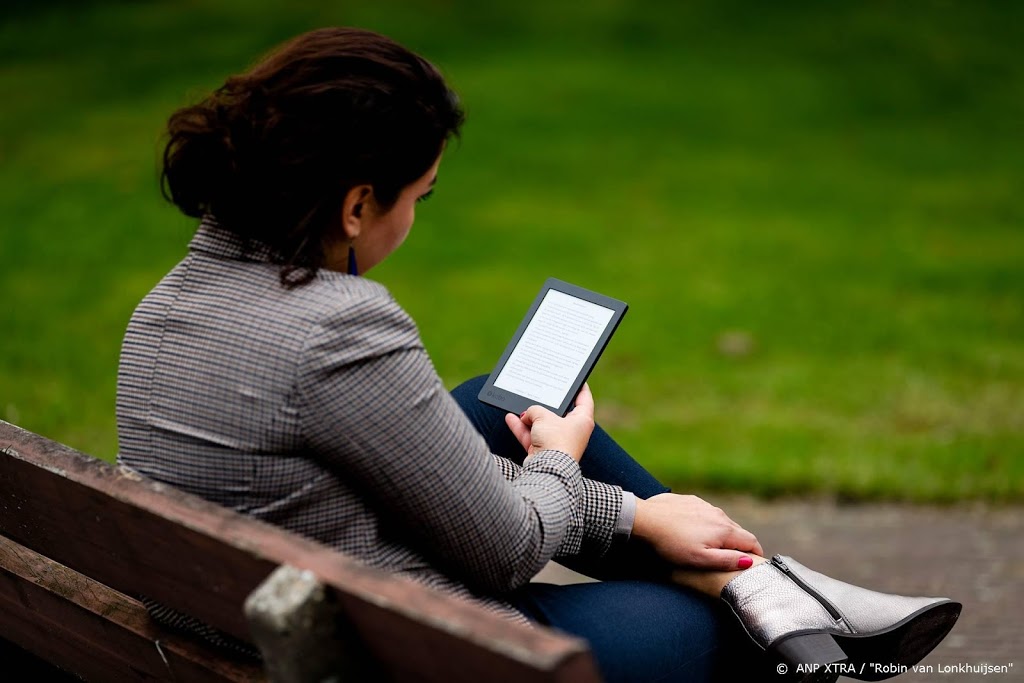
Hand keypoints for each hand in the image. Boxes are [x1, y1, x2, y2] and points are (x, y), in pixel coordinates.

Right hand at [504, 384, 594, 461]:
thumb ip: (535, 410)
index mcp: (582, 420)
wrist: (548, 468)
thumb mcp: (544, 416)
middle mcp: (572, 431)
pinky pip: (532, 436)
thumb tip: (527, 415)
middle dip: (545, 404)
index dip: (579, 387)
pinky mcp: (544, 452)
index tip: (575, 379)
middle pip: (558, 413)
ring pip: (542, 425)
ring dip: (529, 417)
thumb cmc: (555, 440)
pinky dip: (521, 428)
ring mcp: (557, 442)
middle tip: (539, 391)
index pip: (584, 399)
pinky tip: (510, 418)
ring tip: (518, 405)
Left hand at [632, 493, 763, 570]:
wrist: (644, 520)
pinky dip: (706, 523)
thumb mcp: (700, 559)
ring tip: (713, 546)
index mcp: (724, 529)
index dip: (756, 554)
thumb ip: (727, 560)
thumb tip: (749, 561)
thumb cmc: (671, 544)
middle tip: (734, 558)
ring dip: (722, 533)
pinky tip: (694, 531)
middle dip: (740, 544)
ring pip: (721, 521)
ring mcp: (704, 505)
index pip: (751, 541)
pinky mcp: (690, 500)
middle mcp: (718, 514)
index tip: (756, 563)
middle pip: (738, 531)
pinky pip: (706, 513)